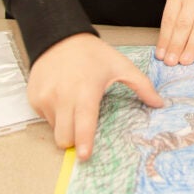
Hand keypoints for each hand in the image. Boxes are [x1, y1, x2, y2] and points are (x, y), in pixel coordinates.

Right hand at [27, 33, 162, 160]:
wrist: (60, 37)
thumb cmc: (93, 54)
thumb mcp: (121, 65)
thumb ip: (142, 85)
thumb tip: (159, 104)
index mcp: (85, 90)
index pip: (83, 122)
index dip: (84, 142)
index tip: (85, 155)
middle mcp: (62, 96)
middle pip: (65, 136)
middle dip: (75, 139)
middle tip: (84, 127)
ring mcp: (44, 98)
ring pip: (54, 129)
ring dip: (65, 125)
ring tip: (74, 103)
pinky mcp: (33, 98)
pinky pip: (44, 118)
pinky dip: (54, 114)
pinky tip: (62, 96)